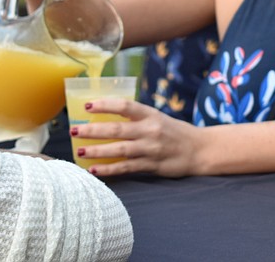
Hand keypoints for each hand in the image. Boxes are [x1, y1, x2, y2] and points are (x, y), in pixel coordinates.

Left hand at [70, 99, 201, 177]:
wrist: (200, 150)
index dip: (105, 104)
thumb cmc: (175, 132)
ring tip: (79, 151)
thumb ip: (136, 118)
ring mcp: (151, 149)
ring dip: (97, 150)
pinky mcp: (152, 166)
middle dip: (92, 130)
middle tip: (74, 130)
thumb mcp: (158, 118)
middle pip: (117, 129)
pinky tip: (94, 170)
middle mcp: (151, 130)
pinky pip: (126, 168)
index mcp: (151, 115)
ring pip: (119, 149)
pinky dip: (109, 169)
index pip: (125, 106)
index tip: (87, 106)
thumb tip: (105, 117)